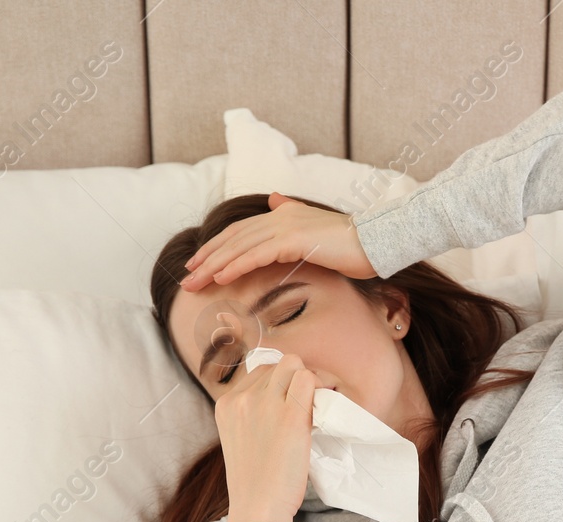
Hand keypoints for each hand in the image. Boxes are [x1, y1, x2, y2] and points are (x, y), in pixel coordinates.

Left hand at [181, 192, 377, 290]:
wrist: (376, 241)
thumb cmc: (350, 243)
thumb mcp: (316, 227)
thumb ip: (293, 214)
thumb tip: (276, 199)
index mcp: (283, 214)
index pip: (241, 231)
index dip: (217, 246)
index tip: (199, 264)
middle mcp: (280, 216)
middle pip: (233, 238)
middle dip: (207, 258)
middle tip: (187, 277)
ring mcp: (286, 227)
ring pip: (240, 247)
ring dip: (214, 265)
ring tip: (195, 282)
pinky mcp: (293, 241)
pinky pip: (256, 255)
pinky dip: (235, 265)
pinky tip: (220, 277)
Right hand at [217, 351, 317, 521]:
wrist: (258, 507)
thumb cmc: (255, 481)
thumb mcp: (240, 439)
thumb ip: (252, 415)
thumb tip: (281, 398)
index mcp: (226, 404)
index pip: (258, 372)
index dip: (280, 384)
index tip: (290, 403)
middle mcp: (241, 398)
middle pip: (277, 364)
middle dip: (295, 378)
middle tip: (307, 403)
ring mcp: (265, 404)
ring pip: (294, 364)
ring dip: (308, 381)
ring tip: (313, 406)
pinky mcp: (291, 415)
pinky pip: (309, 380)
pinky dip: (319, 390)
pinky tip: (321, 411)